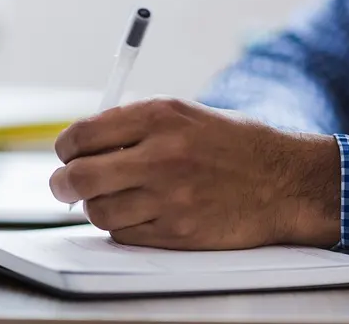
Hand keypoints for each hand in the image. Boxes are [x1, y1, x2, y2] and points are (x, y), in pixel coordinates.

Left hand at [49, 97, 340, 249]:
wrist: (285, 182)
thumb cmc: (233, 144)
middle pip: (79, 177)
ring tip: (109, 198)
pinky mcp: (178, 232)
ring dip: (95, 206)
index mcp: (159, 116)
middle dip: (62, 183)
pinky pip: (124, 234)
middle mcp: (161, 155)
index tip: (66, 154)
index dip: (65, 148)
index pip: (82, 135)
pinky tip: (137, 213)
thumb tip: (82, 145)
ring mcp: (169, 197)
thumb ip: (133, 125)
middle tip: (64, 185)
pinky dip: (121, 226)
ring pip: (98, 211)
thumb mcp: (184, 115)